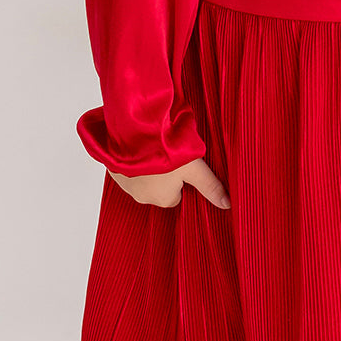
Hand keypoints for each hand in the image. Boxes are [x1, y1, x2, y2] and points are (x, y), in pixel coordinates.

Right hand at [108, 155, 231, 210]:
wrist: (132, 134)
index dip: (180, 179)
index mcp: (163, 199)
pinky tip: (137, 148)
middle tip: (167, 155)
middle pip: (159, 189)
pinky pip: (125, 171)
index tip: (181, 166)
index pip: (176, 196)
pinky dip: (131, 162)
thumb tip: (228, 205)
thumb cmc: (165, 152)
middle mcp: (142, 198)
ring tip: (152, 149)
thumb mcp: (193, 168)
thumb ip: (210, 185)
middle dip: (162, 175)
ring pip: (141, 180)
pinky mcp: (112, 171)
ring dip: (146, 168)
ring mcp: (125, 185)